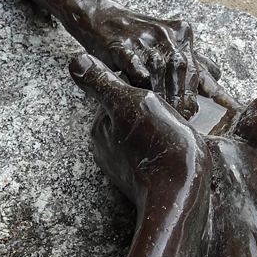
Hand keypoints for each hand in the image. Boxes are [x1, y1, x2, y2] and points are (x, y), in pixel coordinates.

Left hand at [69, 53, 208, 204]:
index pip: (119, 92)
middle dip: (152, 105)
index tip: (162, 85)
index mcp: (100, 127)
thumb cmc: (156, 146)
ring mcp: (126, 166)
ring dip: (163, 124)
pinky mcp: (145, 178)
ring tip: (182, 126)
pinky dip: (167, 144)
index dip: (142, 84)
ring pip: (145, 132)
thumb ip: (101, 82)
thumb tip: (75, 61)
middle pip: (131, 113)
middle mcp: (107, 148)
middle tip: (177, 105)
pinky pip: (154, 151)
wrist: (180, 196)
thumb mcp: (129, 103)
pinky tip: (181, 145)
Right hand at [85, 4, 220, 119]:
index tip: (192, 113)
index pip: (195, 69)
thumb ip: (192, 58)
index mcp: (180, 34)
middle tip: (181, 119)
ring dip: (163, 96)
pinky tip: (143, 97)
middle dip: (181, 98)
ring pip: (159, 72)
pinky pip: (135, 67)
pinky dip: (141, 83)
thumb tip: (216, 76)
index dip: (194, 94)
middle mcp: (165, 35)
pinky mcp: (121, 45)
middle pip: (180, 71)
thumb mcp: (167, 42)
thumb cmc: (136, 35)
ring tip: (164, 115)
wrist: (99, 17)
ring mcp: (143, 39)